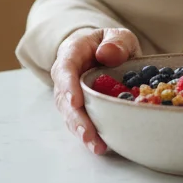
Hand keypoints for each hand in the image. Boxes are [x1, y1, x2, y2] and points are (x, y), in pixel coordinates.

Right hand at [50, 27, 139, 155]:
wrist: (105, 52)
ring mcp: (70, 95)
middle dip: (76, 118)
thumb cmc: (110, 44)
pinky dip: (89, 136)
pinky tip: (101, 146)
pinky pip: (80, 122)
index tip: (75, 101)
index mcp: (72, 53)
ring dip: (82, 132)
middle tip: (88, 134)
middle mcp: (66, 77)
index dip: (68, 85)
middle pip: (64, 99)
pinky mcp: (80, 109)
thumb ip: (116, 42)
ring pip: (70, 115)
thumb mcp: (118, 36)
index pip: (65, 68)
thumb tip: (107, 54)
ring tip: (96, 146)